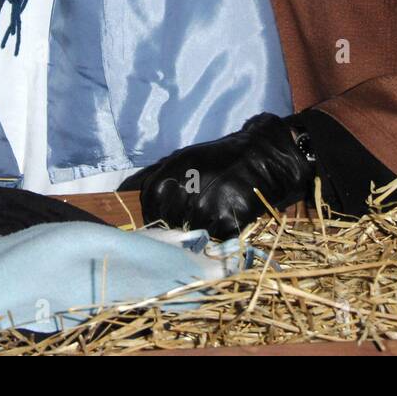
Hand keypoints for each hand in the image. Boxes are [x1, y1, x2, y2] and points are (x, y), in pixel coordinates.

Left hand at [137, 113, 314, 239]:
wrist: (262, 158)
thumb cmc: (221, 158)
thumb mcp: (185, 157)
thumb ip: (159, 176)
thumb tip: (134, 196)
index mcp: (172, 175)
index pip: (151, 205)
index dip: (157, 212)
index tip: (167, 213)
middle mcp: (185, 193)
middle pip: (170, 222)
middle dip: (180, 219)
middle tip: (199, 207)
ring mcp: (205, 210)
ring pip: (192, 232)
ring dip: (202, 226)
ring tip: (216, 208)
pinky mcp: (226, 223)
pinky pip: (214, 238)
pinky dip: (221, 232)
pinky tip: (228, 214)